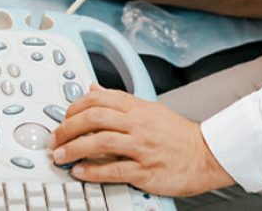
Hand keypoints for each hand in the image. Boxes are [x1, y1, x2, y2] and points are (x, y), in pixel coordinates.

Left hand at [49, 85, 233, 197]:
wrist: (206, 155)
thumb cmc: (177, 135)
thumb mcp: (149, 109)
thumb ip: (120, 101)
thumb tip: (94, 90)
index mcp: (137, 107)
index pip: (99, 99)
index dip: (75, 107)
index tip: (64, 117)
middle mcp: (138, 124)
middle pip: (94, 118)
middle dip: (68, 128)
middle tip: (55, 138)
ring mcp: (142, 147)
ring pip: (101, 142)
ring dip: (75, 148)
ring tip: (60, 156)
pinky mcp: (146, 171)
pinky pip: (114, 169)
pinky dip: (93, 171)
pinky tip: (80, 172)